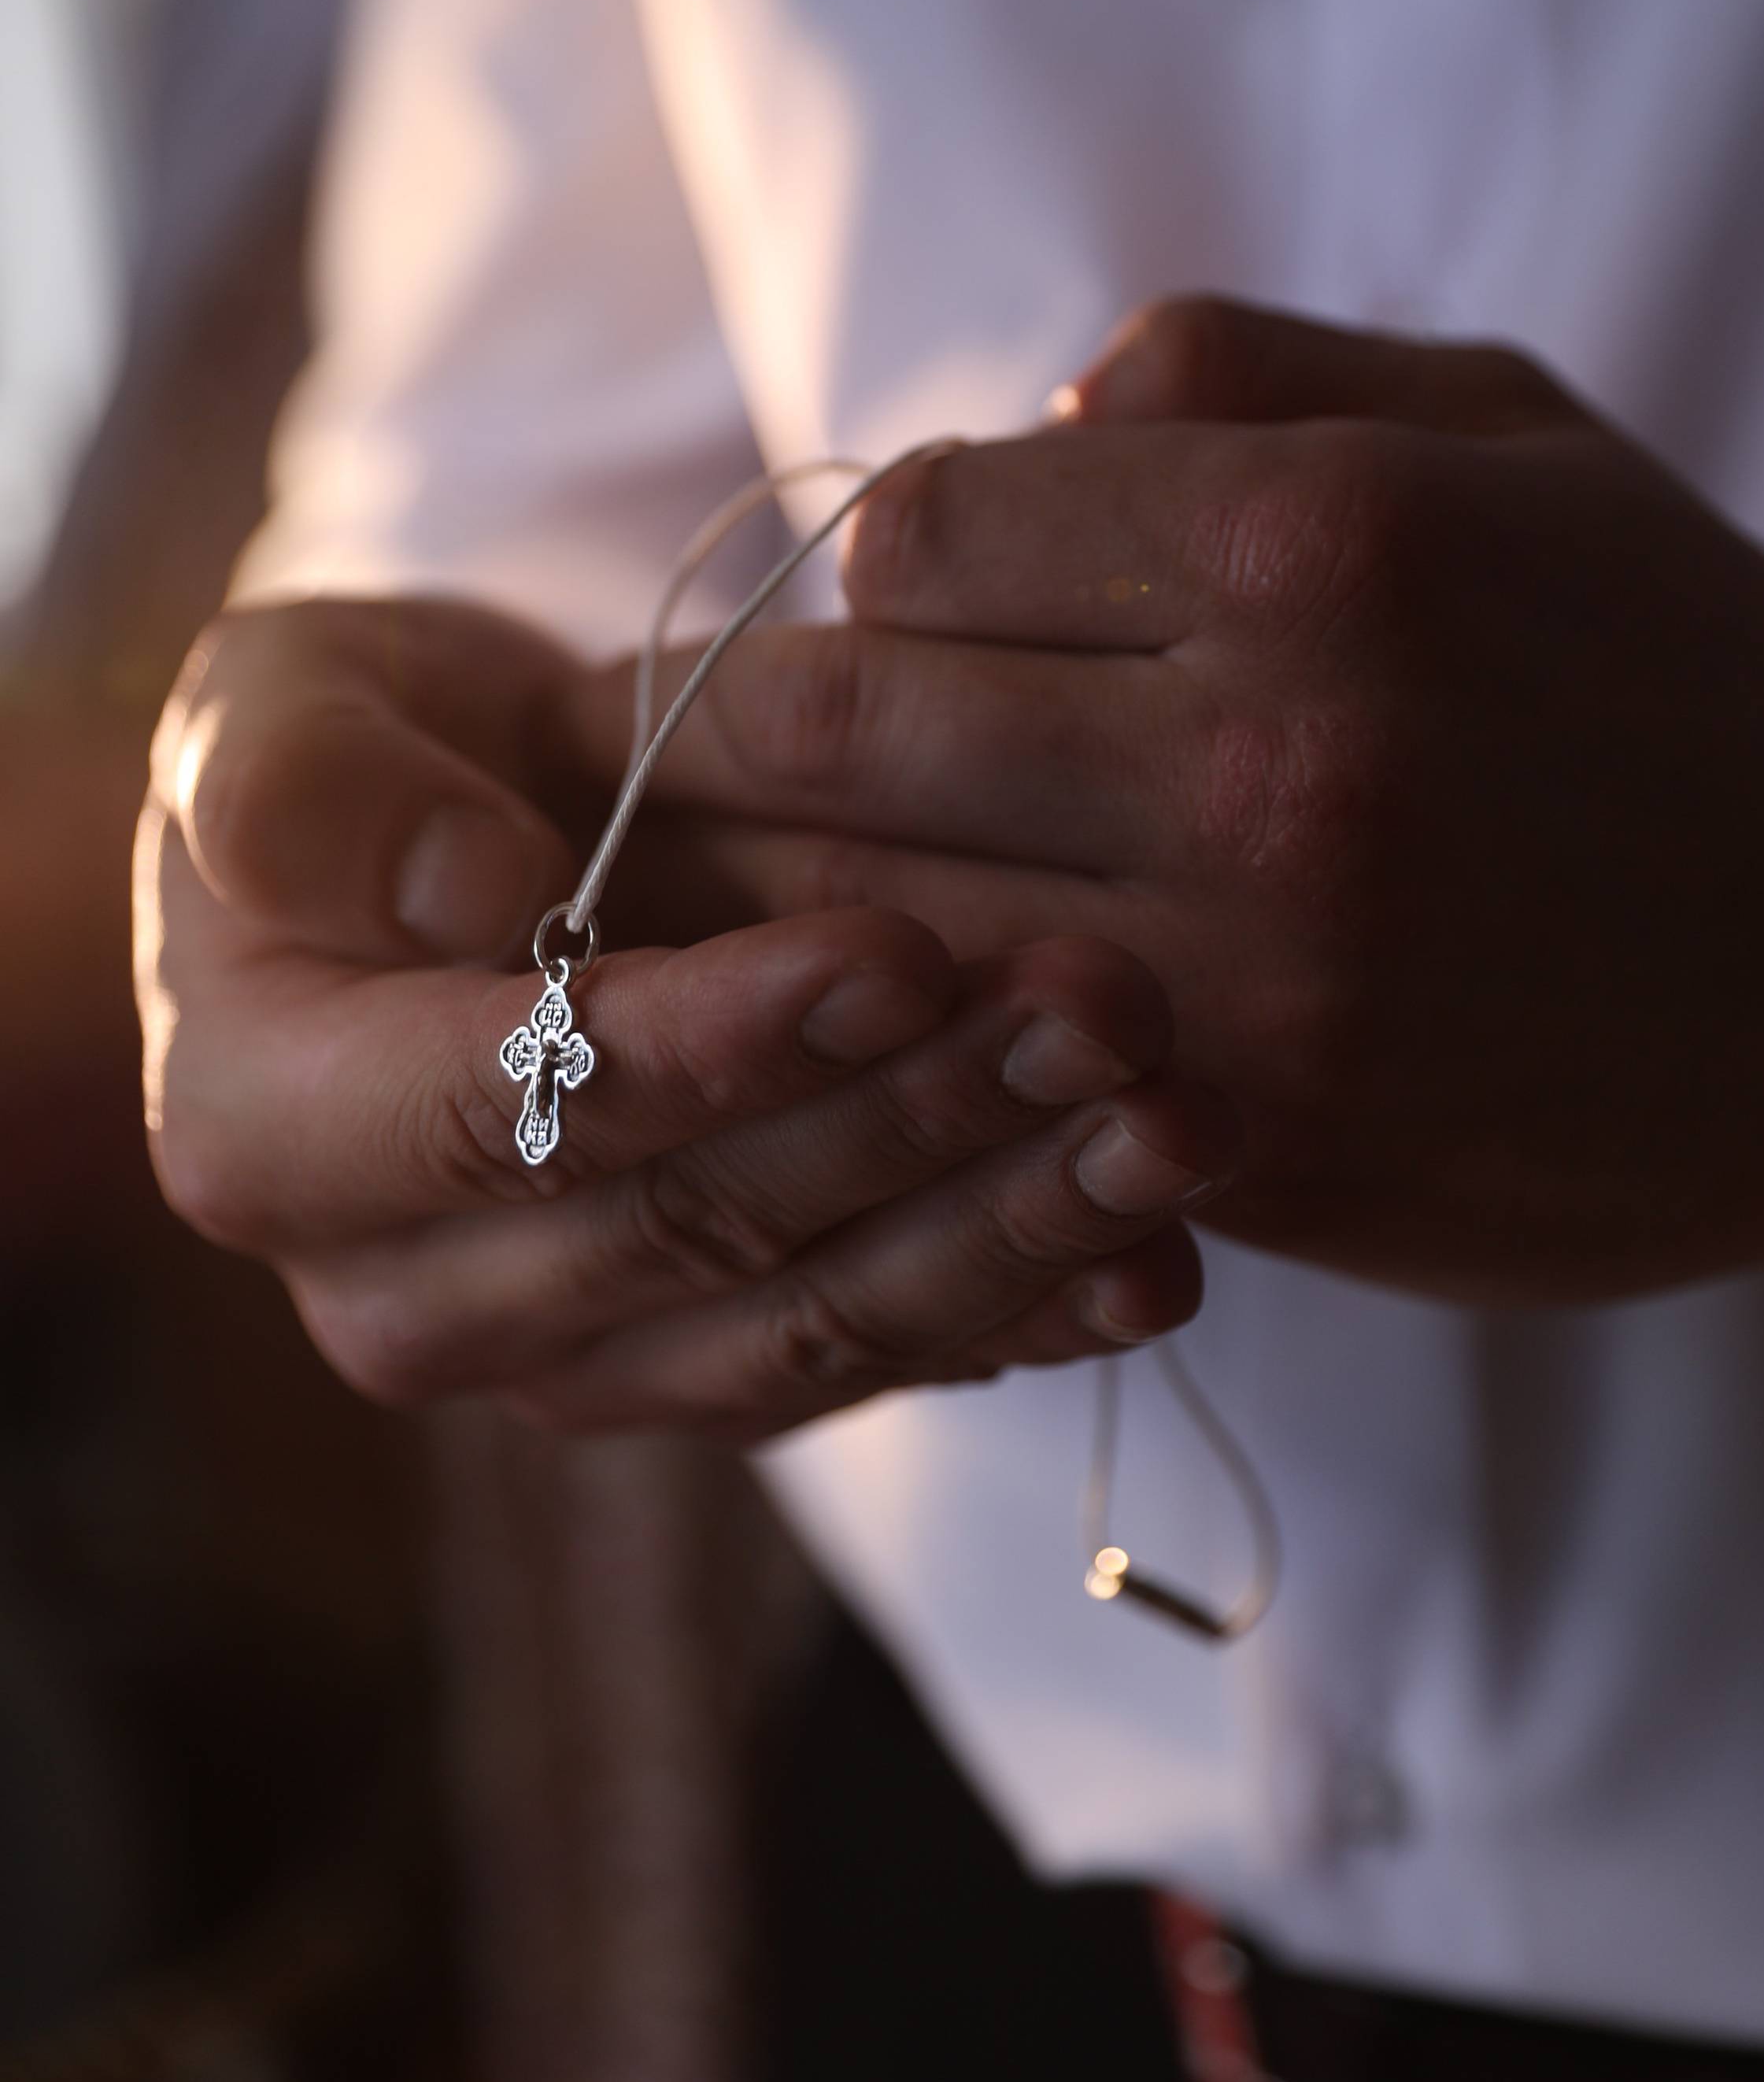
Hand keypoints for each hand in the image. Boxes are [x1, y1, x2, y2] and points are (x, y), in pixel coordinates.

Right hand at [136, 597, 1235, 1438]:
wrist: (458, 843)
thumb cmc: (366, 753)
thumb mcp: (283, 712)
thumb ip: (314, 791)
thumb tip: (470, 890)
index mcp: (270, 1136)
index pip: (508, 1112)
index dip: (712, 1044)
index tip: (900, 948)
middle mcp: (407, 1298)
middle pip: (694, 1232)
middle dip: (914, 1122)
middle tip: (1103, 1009)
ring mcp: (570, 1356)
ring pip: (810, 1324)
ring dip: (1010, 1227)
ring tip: (1175, 1118)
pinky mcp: (707, 1370)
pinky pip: (876, 1363)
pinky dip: (1024, 1309)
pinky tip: (1154, 1250)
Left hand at [586, 298, 1763, 1302]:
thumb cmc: (1677, 670)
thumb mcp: (1508, 434)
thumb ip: (1246, 375)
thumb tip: (1030, 407)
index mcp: (1320, 542)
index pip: (924, 526)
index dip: (865, 552)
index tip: (872, 591)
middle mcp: (1267, 757)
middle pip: (838, 721)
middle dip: (707, 726)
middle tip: (616, 735)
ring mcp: (1255, 980)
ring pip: (864, 924)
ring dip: (755, 901)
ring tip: (677, 886)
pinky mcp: (1262, 1151)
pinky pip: (990, 1082)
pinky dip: (902, 1043)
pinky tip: (865, 1016)